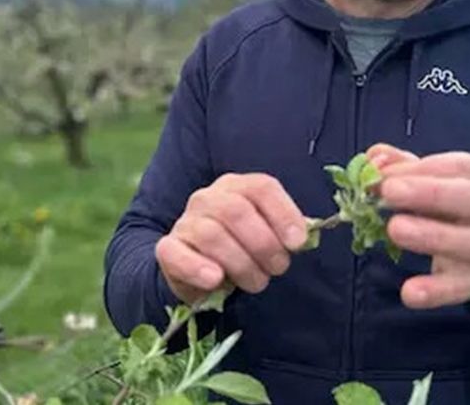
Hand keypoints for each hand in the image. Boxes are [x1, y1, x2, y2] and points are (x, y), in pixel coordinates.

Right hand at [155, 173, 307, 304]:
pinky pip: (177, 254)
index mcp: (237, 187)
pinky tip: (215, 279)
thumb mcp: (266, 235)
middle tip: (277, 268)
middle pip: (236, 211)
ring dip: (241, 264)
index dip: (283, 214)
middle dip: (264, 244)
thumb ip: (283, 231)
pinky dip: (197, 267)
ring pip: (212, 235)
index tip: (297, 243)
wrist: (198, 270)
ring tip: (256, 282)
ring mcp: (186, 222)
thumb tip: (301, 237)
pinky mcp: (168, 249)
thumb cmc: (242, 249)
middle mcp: (208, 198)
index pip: (261, 188)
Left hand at [368, 143, 469, 309]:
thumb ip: (402, 167)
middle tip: (388, 193)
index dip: (417, 170)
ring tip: (394, 230)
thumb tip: (373, 158)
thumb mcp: (434, 180)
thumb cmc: (454, 204)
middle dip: (429, 194)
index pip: (456, 167)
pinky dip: (436, 291)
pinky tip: (409, 293)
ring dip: (432, 237)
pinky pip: (461, 287)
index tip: (381, 176)